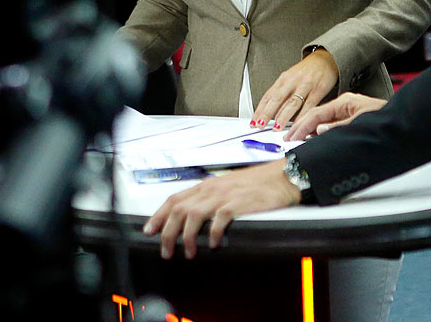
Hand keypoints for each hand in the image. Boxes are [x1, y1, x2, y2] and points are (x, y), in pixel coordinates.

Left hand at [143, 160, 299, 258]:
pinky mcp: (238, 204)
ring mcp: (224, 196)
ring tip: (188, 253)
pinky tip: (212, 244)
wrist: (281, 177)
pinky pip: (219, 220)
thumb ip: (209, 199)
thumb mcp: (227, 187)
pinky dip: (212, 233)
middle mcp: (211, 190)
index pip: (174, 199)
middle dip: (168, 232)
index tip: (149, 231)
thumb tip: (191, 217)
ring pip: (194, 215)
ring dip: (187, 237)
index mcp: (206, 186)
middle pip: (179, 210)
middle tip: (166, 251)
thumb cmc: (255, 184)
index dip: (159, 216)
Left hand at [253, 48, 337, 127]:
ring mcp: (305, 86)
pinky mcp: (318, 90)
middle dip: (267, 113)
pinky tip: (298, 125)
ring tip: (277, 128)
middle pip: (277, 99)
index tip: (254, 122)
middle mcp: (292, 82)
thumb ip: (281, 93)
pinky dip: (303, 116)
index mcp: (283, 79)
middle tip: (260, 125)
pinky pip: (309, 105)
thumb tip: (270, 112)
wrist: (325, 60)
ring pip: (292, 103)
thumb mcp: (290, 78)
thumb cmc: (306, 72)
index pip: (268, 96)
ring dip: (283, 116)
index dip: (260, 109)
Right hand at [285, 91, 387, 140]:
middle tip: (287, 138)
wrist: (403, 122)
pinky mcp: (350, 120)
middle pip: (317, 116)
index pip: (317, 113)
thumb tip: (318, 129)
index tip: (292, 135)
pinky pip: (330, 126)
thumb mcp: (360, 122)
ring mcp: (346, 113)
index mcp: (345, 102)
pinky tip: (312, 139)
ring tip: (295, 140)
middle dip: (301, 127)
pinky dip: (318, 133)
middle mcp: (344, 106)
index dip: (303, 125)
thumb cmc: (385, 118)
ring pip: (322, 122)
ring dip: (308, 131)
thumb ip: (338, 126)